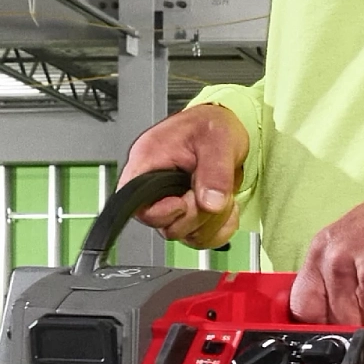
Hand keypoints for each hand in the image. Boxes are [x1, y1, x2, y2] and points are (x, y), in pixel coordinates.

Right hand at [124, 101, 249, 248]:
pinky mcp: (187, 215)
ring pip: (186, 234)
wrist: (225, 130)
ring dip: (213, 221)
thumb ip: (214, 171)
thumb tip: (210, 202)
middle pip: (166, 226)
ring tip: (223, 193)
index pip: (137, 205)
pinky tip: (226, 206)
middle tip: (213, 191)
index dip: (163, 212)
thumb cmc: (210, 125)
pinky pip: (201, 238)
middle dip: (198, 214)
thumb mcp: (217, 139)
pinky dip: (221, 228)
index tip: (186, 200)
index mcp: (147, 161)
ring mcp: (170, 204)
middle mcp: (154, 187)